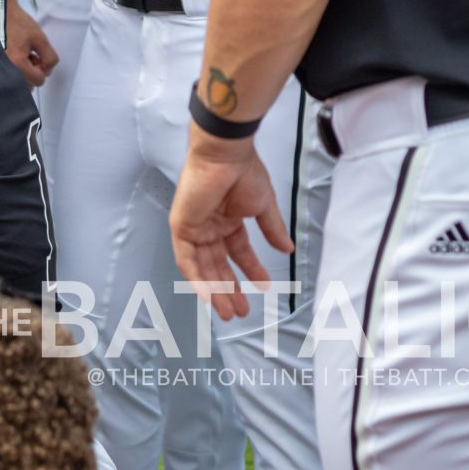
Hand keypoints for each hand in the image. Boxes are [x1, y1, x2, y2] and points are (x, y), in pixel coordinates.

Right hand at [4, 2, 58, 88]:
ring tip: (21, 55)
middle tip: (30, 55)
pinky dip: (16, 70)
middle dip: (33, 71)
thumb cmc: (19, 24)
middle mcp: (6, 70)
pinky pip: (10, 76)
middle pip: (29, 84)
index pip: (39, 80)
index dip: (43, 67)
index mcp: (18, 64)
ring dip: (25, 72)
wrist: (0, 14)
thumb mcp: (41, 38)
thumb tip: (47, 70)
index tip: (37, 55)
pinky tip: (15, 56)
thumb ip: (50, 58)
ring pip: (20, 82)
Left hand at [169, 130, 292, 319]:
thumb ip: (272, 230)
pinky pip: (186, 259)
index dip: (251, 271)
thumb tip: (287, 249)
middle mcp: (210, 226)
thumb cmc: (244, 173)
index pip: (238, 252)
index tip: (265, 288)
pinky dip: (197, 279)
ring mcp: (195, 227)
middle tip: (241, 312)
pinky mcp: (181, 227)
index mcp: (228, 219)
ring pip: (202, 267)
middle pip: (218, 265)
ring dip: (215, 291)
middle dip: (230, 289)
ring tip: (228, 313)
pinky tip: (210, 297)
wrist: (226, 156)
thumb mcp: (264, 206)